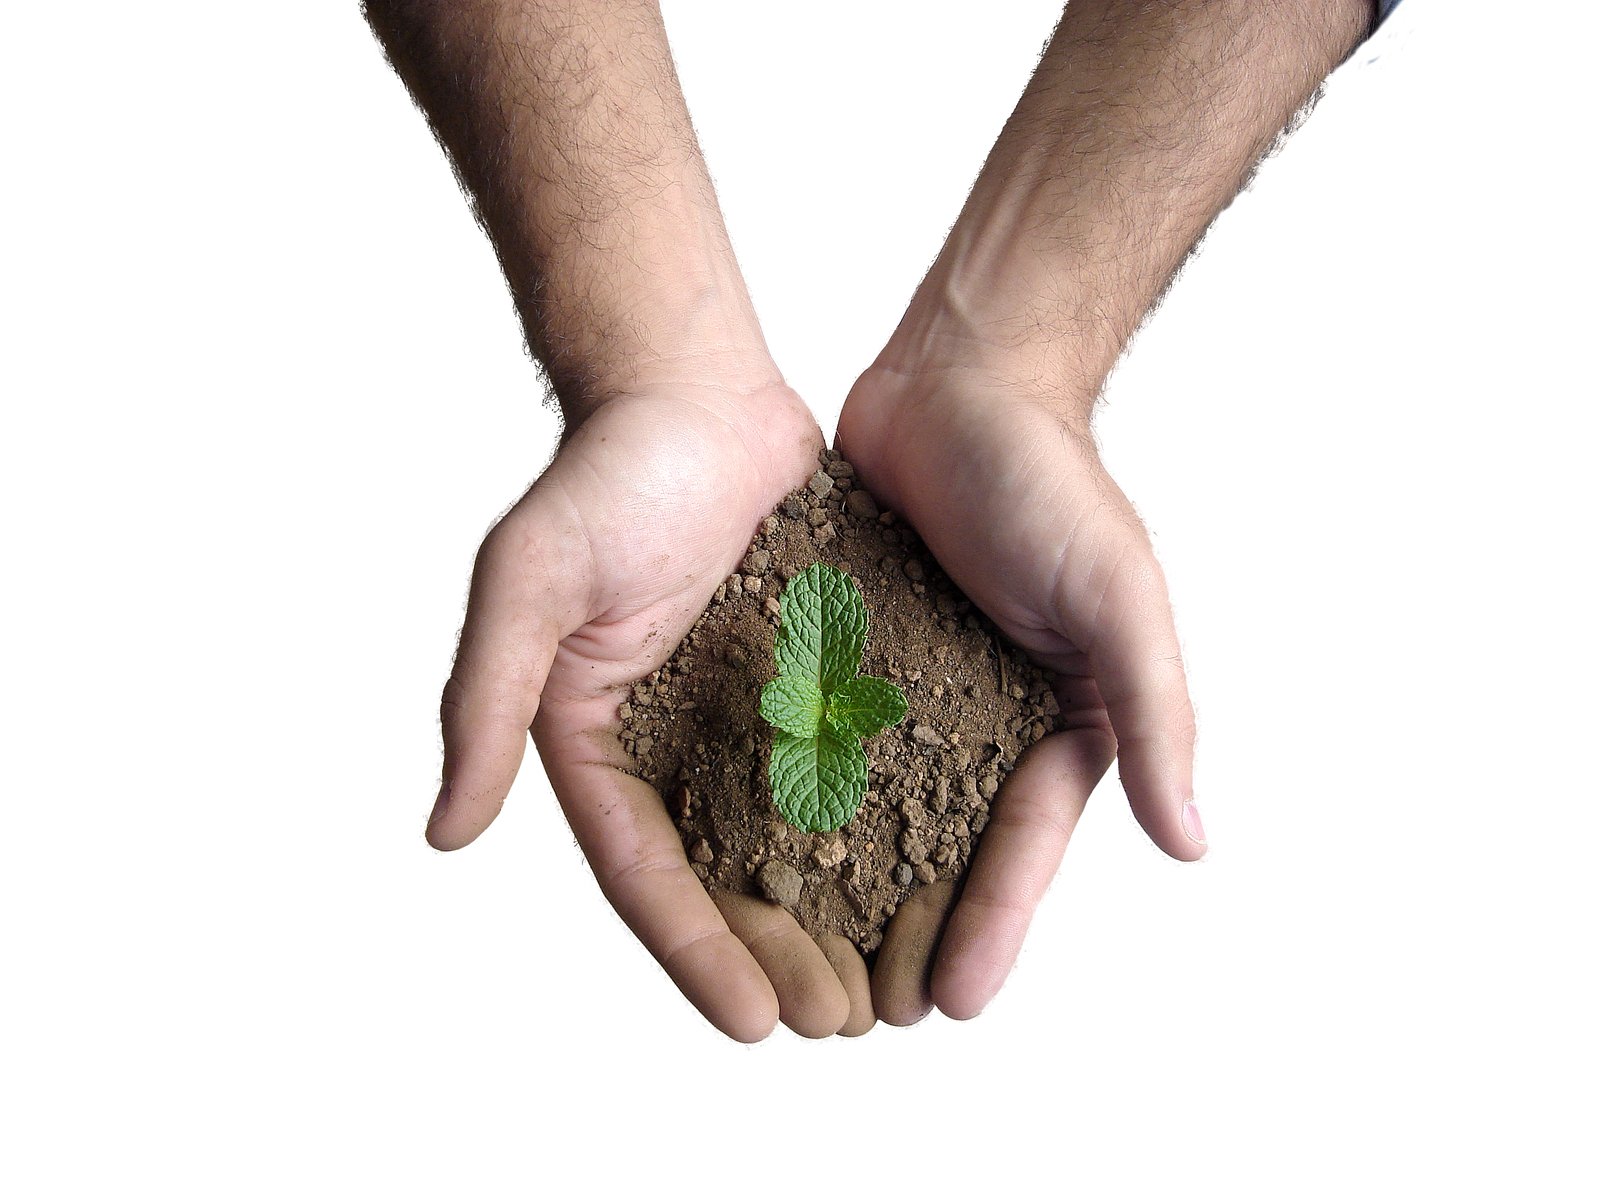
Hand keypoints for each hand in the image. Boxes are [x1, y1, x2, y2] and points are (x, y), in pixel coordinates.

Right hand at [424, 378, 881, 1040]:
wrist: (696, 389)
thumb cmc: (604, 474)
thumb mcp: (528, 582)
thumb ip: (485, 699)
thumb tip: (444, 832)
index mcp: (594, 739)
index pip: (641, 870)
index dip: (691, 951)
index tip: (751, 1023)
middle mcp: (669, 738)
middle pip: (723, 874)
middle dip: (774, 955)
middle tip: (837, 1025)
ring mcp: (744, 710)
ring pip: (795, 834)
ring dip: (837, 914)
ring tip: (890, 987)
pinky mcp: (810, 674)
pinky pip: (849, 762)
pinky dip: (884, 824)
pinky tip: (932, 878)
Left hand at [837, 359, 1205, 1023]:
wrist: (957, 378)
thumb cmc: (1052, 481)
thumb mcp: (1118, 599)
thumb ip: (1156, 715)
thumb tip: (1192, 843)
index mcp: (1060, 717)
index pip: (1027, 844)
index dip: (996, 925)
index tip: (956, 1004)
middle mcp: (982, 714)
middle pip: (945, 846)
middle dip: (914, 929)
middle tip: (870, 1015)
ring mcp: (908, 684)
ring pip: (872, 804)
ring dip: (844, 880)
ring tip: (801, 957)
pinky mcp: (843, 647)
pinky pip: (814, 733)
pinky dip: (789, 789)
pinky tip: (748, 845)